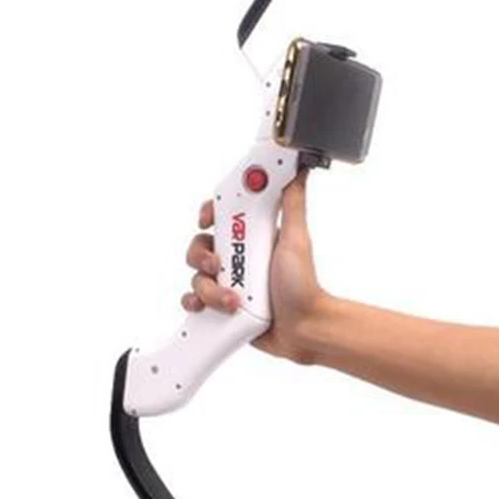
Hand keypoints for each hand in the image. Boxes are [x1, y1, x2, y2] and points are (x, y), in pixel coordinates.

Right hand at [181, 170, 326, 361]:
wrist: (304, 329)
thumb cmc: (303, 286)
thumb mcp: (296, 238)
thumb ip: (292, 202)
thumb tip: (298, 170)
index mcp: (251, 238)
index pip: (220, 217)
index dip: (208, 214)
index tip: (207, 219)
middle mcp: (237, 259)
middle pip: (200, 246)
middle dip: (201, 255)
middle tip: (216, 263)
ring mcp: (228, 284)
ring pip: (197, 277)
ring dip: (209, 288)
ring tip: (233, 300)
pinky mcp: (221, 307)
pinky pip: (195, 301)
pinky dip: (196, 304)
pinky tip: (210, 308)